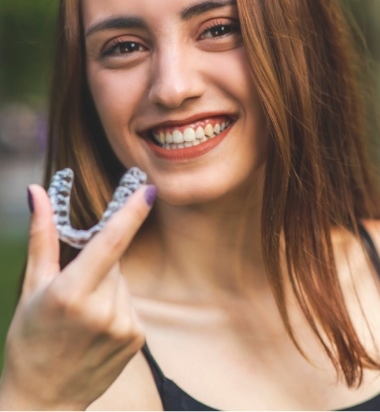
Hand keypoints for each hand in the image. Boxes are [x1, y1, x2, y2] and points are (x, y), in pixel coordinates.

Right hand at [0, 182, 155, 410]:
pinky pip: (130, 303)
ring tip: (84, 316)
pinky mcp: (137, 338)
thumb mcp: (31, 286)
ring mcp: (123, 326)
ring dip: (108, 287)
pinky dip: (117, 306)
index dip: (132, 213)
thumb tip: (37, 191)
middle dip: (99, 264)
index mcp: (71, 293)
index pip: (111, 242)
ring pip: (123, 282)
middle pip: (115, 261)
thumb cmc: (29, 339)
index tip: (149, 189)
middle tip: (75, 289)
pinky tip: (97, 328)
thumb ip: (41, 236)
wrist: (42, 401)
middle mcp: (102, 310)